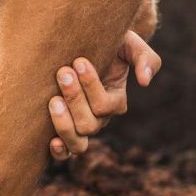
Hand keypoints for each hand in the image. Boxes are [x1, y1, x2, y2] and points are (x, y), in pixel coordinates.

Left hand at [48, 30, 161, 158]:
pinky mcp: (62, 131)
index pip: (105, 105)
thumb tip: (145, 82)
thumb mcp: (130, 44)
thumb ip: (145, 58)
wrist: (80, 43)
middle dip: (75, 99)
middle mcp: (99, 119)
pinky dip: (59, 151)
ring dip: (64, 124)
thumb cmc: (107, 43)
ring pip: (78, 143)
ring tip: (53, 101)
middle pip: (89, 124)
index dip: (92, 85)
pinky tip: (50, 140)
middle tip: (63, 73)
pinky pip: (64, 152)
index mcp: (115, 101)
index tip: (79, 61)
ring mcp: (81, 127)